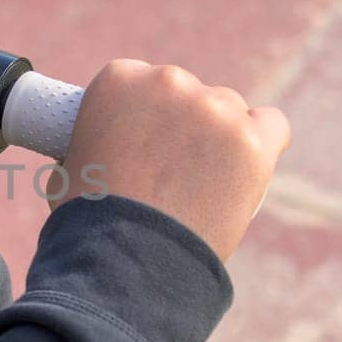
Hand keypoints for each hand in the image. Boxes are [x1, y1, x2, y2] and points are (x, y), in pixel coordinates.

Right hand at [49, 59, 290, 260]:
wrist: (124, 262)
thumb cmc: (88, 224)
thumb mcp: (70, 168)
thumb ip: (92, 143)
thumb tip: (102, 153)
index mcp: (119, 80)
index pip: (140, 81)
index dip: (142, 116)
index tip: (142, 144)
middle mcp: (169, 82)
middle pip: (187, 94)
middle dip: (181, 127)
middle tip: (170, 173)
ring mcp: (215, 110)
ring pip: (227, 112)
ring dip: (218, 139)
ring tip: (202, 187)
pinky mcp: (253, 142)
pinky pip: (271, 126)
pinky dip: (263, 144)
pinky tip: (247, 169)